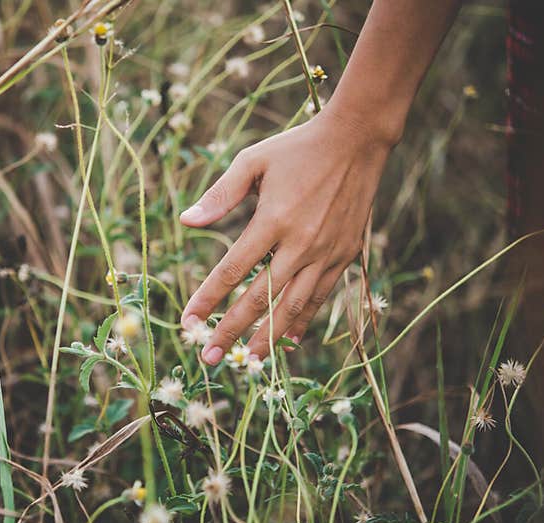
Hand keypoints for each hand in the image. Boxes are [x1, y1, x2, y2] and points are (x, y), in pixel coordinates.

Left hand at [179, 108, 391, 364]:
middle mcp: (300, 243)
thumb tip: (185, 220)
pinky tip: (288, 342)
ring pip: (293, 307)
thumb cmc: (298, 148)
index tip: (187, 319)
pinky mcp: (344, 256)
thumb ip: (220, 194)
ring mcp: (326, 253)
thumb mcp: (253, 161)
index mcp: (273, 219)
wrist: (357, 140)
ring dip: (267, 338)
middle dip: (231, 330)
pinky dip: (303, 323)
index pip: (233, 269)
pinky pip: (320, 298)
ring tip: (246, 362)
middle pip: (260, 298)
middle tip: (208, 355)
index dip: (208, 298)